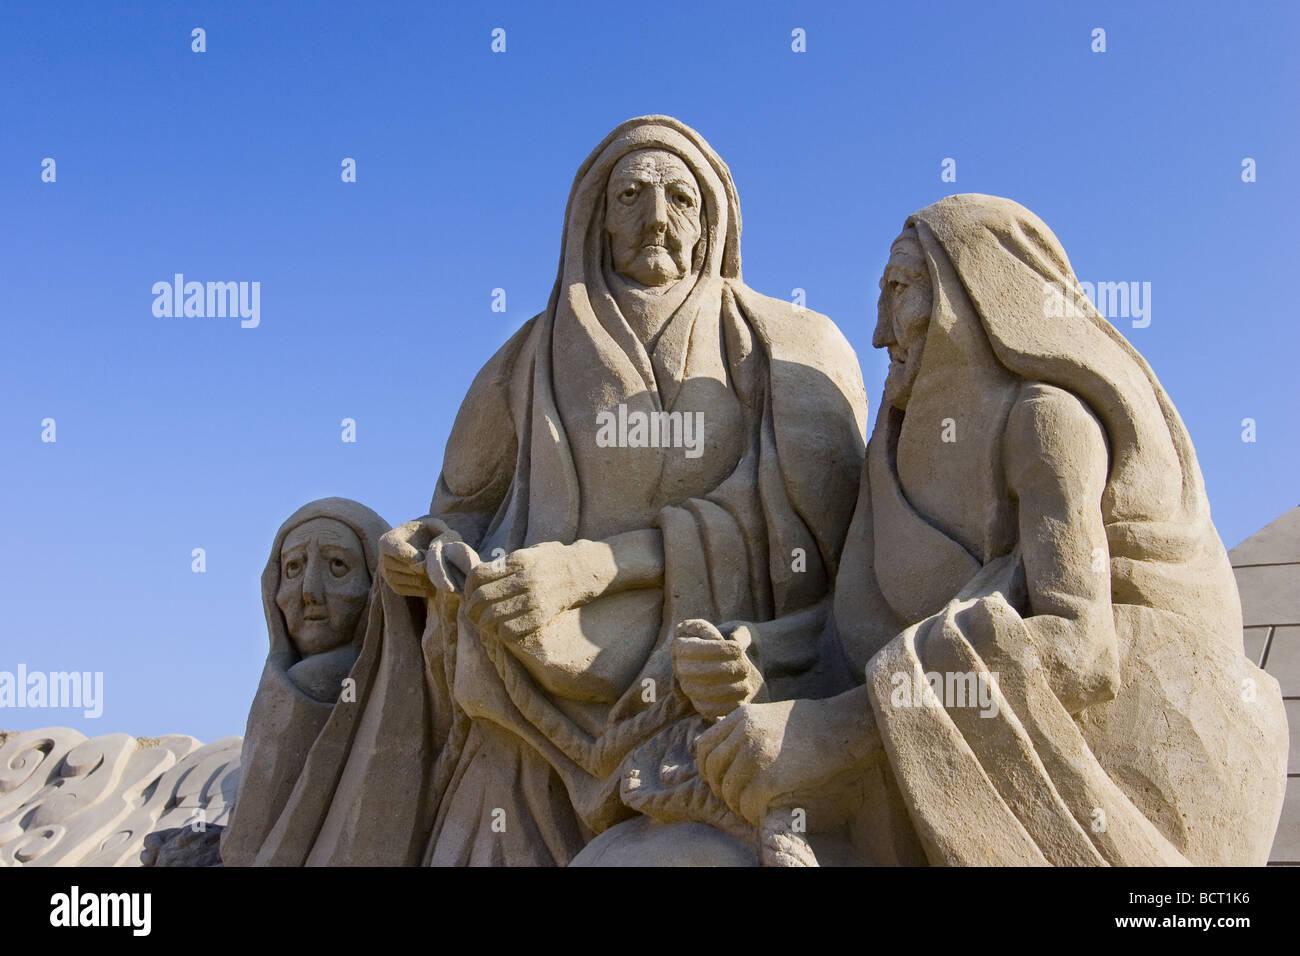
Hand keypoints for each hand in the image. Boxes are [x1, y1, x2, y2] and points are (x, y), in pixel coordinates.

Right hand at [379, 518, 477, 597]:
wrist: (422, 546)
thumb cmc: (428, 532)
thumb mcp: (434, 526)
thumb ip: (439, 530)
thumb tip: (439, 548)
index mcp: (388, 540)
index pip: (398, 551)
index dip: (415, 555)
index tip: (426, 555)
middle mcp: (383, 558)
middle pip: (406, 567)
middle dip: (424, 567)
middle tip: (435, 563)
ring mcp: (386, 574)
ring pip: (408, 580)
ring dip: (426, 578)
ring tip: (436, 571)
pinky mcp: (394, 586)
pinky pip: (408, 591)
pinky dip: (422, 588)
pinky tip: (433, 581)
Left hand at [462, 539, 600, 640]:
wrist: (585, 570)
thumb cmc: (554, 560)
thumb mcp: (529, 552)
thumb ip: (505, 564)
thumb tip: (476, 579)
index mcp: (518, 560)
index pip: (477, 575)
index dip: (467, 587)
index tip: (469, 593)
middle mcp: (525, 578)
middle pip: (481, 597)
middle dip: (471, 608)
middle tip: (472, 613)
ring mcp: (534, 598)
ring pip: (492, 617)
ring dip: (483, 623)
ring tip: (485, 623)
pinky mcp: (543, 616)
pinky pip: (510, 631)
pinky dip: (501, 633)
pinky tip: (503, 629)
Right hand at [672, 619, 765, 720]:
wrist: (739, 663)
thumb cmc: (737, 642)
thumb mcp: (740, 631)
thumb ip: (740, 632)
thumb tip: (735, 640)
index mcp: (683, 643)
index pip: (692, 648)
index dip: (716, 649)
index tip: (739, 650)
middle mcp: (680, 666)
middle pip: (696, 671)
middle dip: (725, 670)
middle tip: (746, 668)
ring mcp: (687, 686)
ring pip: (700, 691)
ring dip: (728, 689)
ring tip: (746, 684)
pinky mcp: (698, 703)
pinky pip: (706, 709)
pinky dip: (726, 705)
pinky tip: (742, 698)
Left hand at [694, 695, 876, 826]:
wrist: (843, 727)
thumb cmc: (812, 723)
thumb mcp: (770, 713)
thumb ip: (746, 727)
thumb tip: (726, 746)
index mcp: (742, 717)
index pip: (704, 746)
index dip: (706, 767)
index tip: (717, 778)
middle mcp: (744, 734)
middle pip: (713, 770)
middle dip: (720, 788)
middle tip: (734, 797)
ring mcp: (757, 755)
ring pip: (729, 790)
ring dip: (737, 803)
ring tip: (750, 806)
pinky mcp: (772, 778)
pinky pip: (749, 803)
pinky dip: (752, 812)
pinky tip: (763, 811)